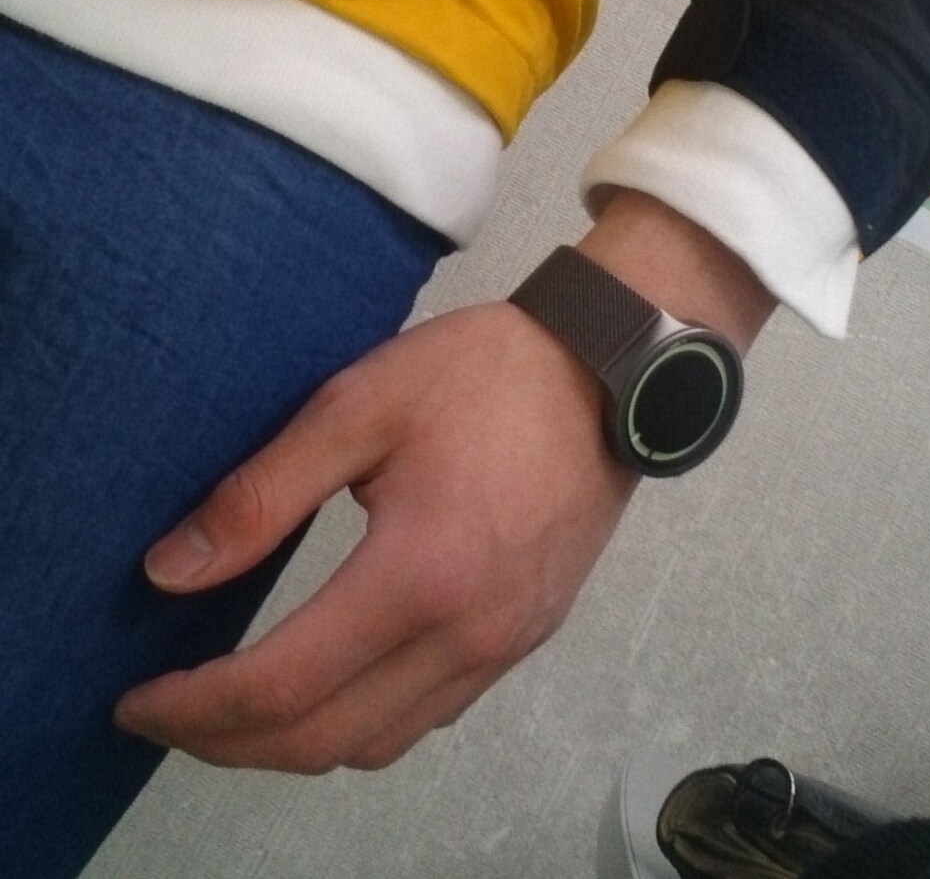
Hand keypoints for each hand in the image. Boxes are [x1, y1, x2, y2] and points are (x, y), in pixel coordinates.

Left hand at [114, 301, 638, 772]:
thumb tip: (169, 571)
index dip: (194, 708)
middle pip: (323, 742)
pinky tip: (331, 679)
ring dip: (294, 743)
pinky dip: (361, 722)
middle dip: (227, 743)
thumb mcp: (357, 404)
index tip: (136, 700)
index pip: (280, 687)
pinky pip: (429, 717)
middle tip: (170, 710)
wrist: (607, 372)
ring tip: (237, 704)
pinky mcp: (528, 638)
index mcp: (417, 575)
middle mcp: (465, 636)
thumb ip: (261, 494)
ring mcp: (505, 648)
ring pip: (378, 744)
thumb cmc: (481, 375)